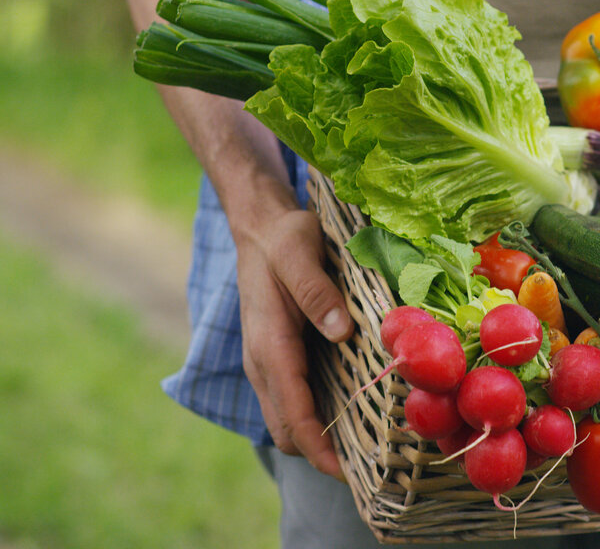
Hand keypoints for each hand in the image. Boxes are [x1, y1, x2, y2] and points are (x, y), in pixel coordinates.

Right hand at [236, 205, 353, 479]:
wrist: (260, 231)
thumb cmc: (282, 239)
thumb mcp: (298, 252)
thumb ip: (315, 291)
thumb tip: (341, 333)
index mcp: (268, 343)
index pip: (291, 412)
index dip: (319, 449)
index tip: (350, 474)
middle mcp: (262, 361)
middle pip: (286, 429)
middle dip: (319, 454)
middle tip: (368, 464)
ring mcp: (265, 361)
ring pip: (286, 419)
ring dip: (316, 439)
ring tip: (362, 446)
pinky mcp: (275, 356)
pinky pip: (290, 400)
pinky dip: (312, 417)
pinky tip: (345, 410)